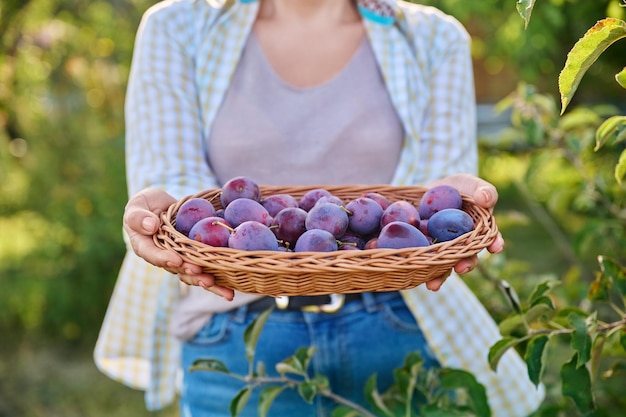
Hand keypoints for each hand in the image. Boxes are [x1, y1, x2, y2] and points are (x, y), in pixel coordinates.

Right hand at [123, 188, 234, 300]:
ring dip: (209, 283)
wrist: (159, 206)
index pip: (153, 255)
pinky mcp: (195, 256)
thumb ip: (138, 217)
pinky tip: (232, 288)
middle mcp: (164, 258)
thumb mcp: (137, 206)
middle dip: (193, 275)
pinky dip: (219, 278)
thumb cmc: (144, 205)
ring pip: (194, 274)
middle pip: (178, 270)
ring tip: (225, 291)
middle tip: (205, 279)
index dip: (164, 259)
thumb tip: (151, 225)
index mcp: (146, 248)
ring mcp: (181, 259)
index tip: (176, 260)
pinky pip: (206, 268)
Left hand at [423, 173, 504, 291]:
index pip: (490, 238)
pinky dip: (420, 271)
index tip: (495, 247)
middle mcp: (463, 245)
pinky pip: (424, 262)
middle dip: (466, 263)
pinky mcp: (425, 251)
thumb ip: (483, 190)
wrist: (428, 192)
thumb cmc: (456, 188)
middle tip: (462, 267)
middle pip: (467, 257)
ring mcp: (443, 250)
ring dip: (441, 276)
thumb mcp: (469, 184)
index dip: (494, 243)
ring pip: (445, 266)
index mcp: (479, 231)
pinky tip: (415, 278)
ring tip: (434, 284)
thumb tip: (485, 200)